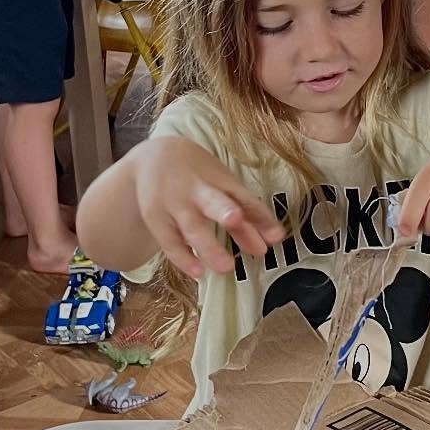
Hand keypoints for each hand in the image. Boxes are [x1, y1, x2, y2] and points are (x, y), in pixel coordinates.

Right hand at [130, 136, 284, 277]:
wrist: (152, 158)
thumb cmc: (198, 175)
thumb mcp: (223, 186)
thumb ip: (249, 215)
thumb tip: (275, 240)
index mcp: (219, 179)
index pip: (243, 199)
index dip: (259, 216)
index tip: (276, 236)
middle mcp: (196, 190)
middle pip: (212, 201)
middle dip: (224, 210)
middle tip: (236, 219)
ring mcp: (173, 205)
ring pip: (191, 227)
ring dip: (208, 246)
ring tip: (226, 268)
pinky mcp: (156, 219)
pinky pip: (170, 242)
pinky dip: (183, 258)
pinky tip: (198, 272)